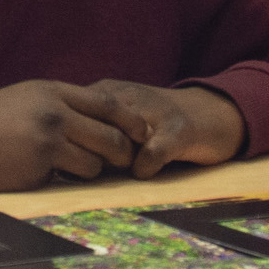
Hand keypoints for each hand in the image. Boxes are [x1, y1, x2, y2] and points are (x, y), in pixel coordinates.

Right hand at [0, 81, 133, 190]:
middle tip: (122, 164)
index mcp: (51, 91)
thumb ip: (57, 106)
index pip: (108, 104)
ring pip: (94, 164)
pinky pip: (66, 180)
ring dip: (89, 171)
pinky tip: (38, 174)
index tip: (142, 134)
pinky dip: (61, 181)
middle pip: (111, 137)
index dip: (131, 122)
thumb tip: (92, 122)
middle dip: (122, 154)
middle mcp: (54, 113)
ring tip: (68, 168)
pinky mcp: (36, 170)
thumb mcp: (21, 99)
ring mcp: (46, 142)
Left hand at [77, 80, 247, 175]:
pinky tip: (143, 173)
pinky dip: (145, 165)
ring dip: (112, 160)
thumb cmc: (157, 125)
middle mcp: (128, 97)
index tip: (61, 161)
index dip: (65, 143)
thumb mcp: (119, 123)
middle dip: (84, 152)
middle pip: (92, 127)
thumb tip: (57, 165)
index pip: (73, 118)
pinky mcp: (180, 129)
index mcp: (108, 94)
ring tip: (112, 174)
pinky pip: (154, 150)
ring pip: (120, 138)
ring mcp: (155, 111)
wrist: (212, 113)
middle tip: (82, 171)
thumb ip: (91, 137)